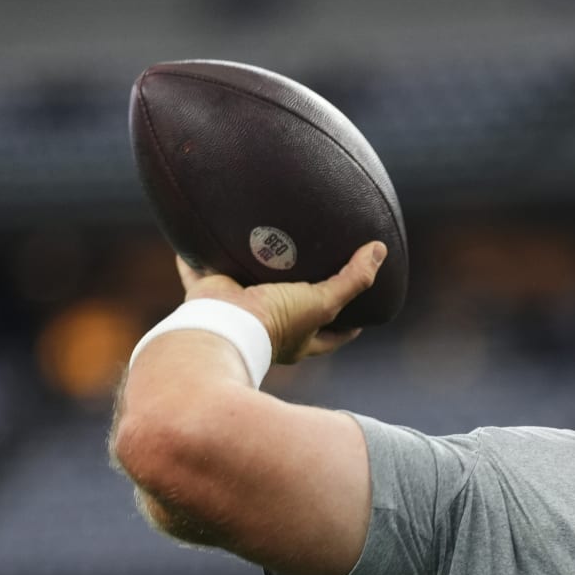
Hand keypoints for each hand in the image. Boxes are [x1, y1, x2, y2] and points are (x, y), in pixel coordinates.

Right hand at [175, 241, 385, 364]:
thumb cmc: (276, 323)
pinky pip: (199, 271)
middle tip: (311, 270)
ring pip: (246, 288)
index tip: (362, 312)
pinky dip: (194, 257)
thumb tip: (380, 251)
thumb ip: (352, 280)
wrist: (222, 327)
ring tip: (262, 245)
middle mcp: (269, 328)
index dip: (349, 324)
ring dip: (250, 272)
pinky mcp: (209, 294)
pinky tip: (197, 237)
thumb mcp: (322, 303)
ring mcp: (238, 312)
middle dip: (298, 294)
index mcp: (298, 338)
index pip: (332, 334)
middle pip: (290, 310)